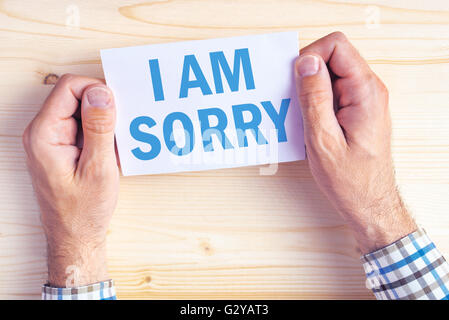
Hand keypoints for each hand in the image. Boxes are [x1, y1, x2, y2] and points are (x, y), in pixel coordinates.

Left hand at [23, 74, 118, 286]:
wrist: (75, 235)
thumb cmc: (83, 210)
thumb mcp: (98, 167)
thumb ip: (99, 128)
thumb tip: (102, 92)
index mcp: (45, 134)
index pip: (69, 86)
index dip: (97, 90)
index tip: (117, 107)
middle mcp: (43, 132)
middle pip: (74, 96)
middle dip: (102, 107)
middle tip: (120, 128)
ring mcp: (51, 139)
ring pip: (80, 110)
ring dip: (103, 122)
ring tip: (115, 144)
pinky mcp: (61, 146)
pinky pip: (82, 126)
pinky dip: (100, 133)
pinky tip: (110, 151)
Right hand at [294, 32, 416, 253]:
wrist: (369, 203)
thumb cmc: (351, 180)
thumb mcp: (324, 140)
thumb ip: (314, 98)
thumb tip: (305, 62)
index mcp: (365, 92)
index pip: (336, 46)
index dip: (309, 57)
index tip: (295, 82)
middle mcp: (368, 90)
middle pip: (331, 58)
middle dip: (306, 76)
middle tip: (294, 104)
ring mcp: (363, 99)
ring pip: (328, 76)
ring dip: (308, 92)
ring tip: (300, 118)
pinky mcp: (355, 110)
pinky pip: (331, 92)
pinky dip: (314, 103)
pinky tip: (307, 124)